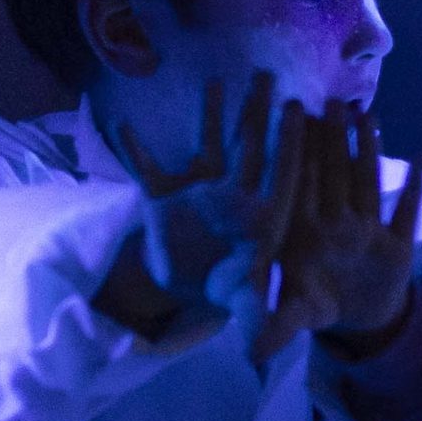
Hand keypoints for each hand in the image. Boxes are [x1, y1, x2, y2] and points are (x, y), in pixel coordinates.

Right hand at [113, 71, 305, 310]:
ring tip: (215, 81)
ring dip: (210, 114)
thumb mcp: (246, 301)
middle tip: (270, 74)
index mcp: (259, 214)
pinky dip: (134, 149)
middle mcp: (233, 193)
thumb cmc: (229, 286)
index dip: (289, 144)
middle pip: (249, 147)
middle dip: (258, 112)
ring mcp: (199, 190)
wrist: (191, 284)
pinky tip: (121, 124)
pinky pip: (146, 168)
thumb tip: (268, 346)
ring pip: (207, 143)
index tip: (301, 111)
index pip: (280, 174)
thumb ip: (257, 313)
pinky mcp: (163, 196)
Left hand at [261, 105, 421, 363]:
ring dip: (369, 150)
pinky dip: (415, 188)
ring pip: (367, 183)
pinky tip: (420, 157)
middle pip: (334, 174)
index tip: (296, 119)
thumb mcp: (295, 317)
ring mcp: (369, 231)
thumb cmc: (319, 306)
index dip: (300, 153)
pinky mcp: (397, 245)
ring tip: (367, 115)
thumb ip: (276, 327)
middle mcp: (338, 224)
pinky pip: (407, 212)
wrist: (358, 321)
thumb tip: (250, 352)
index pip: (302, 187)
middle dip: (333, 139)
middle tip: (331, 100)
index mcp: (309, 234)